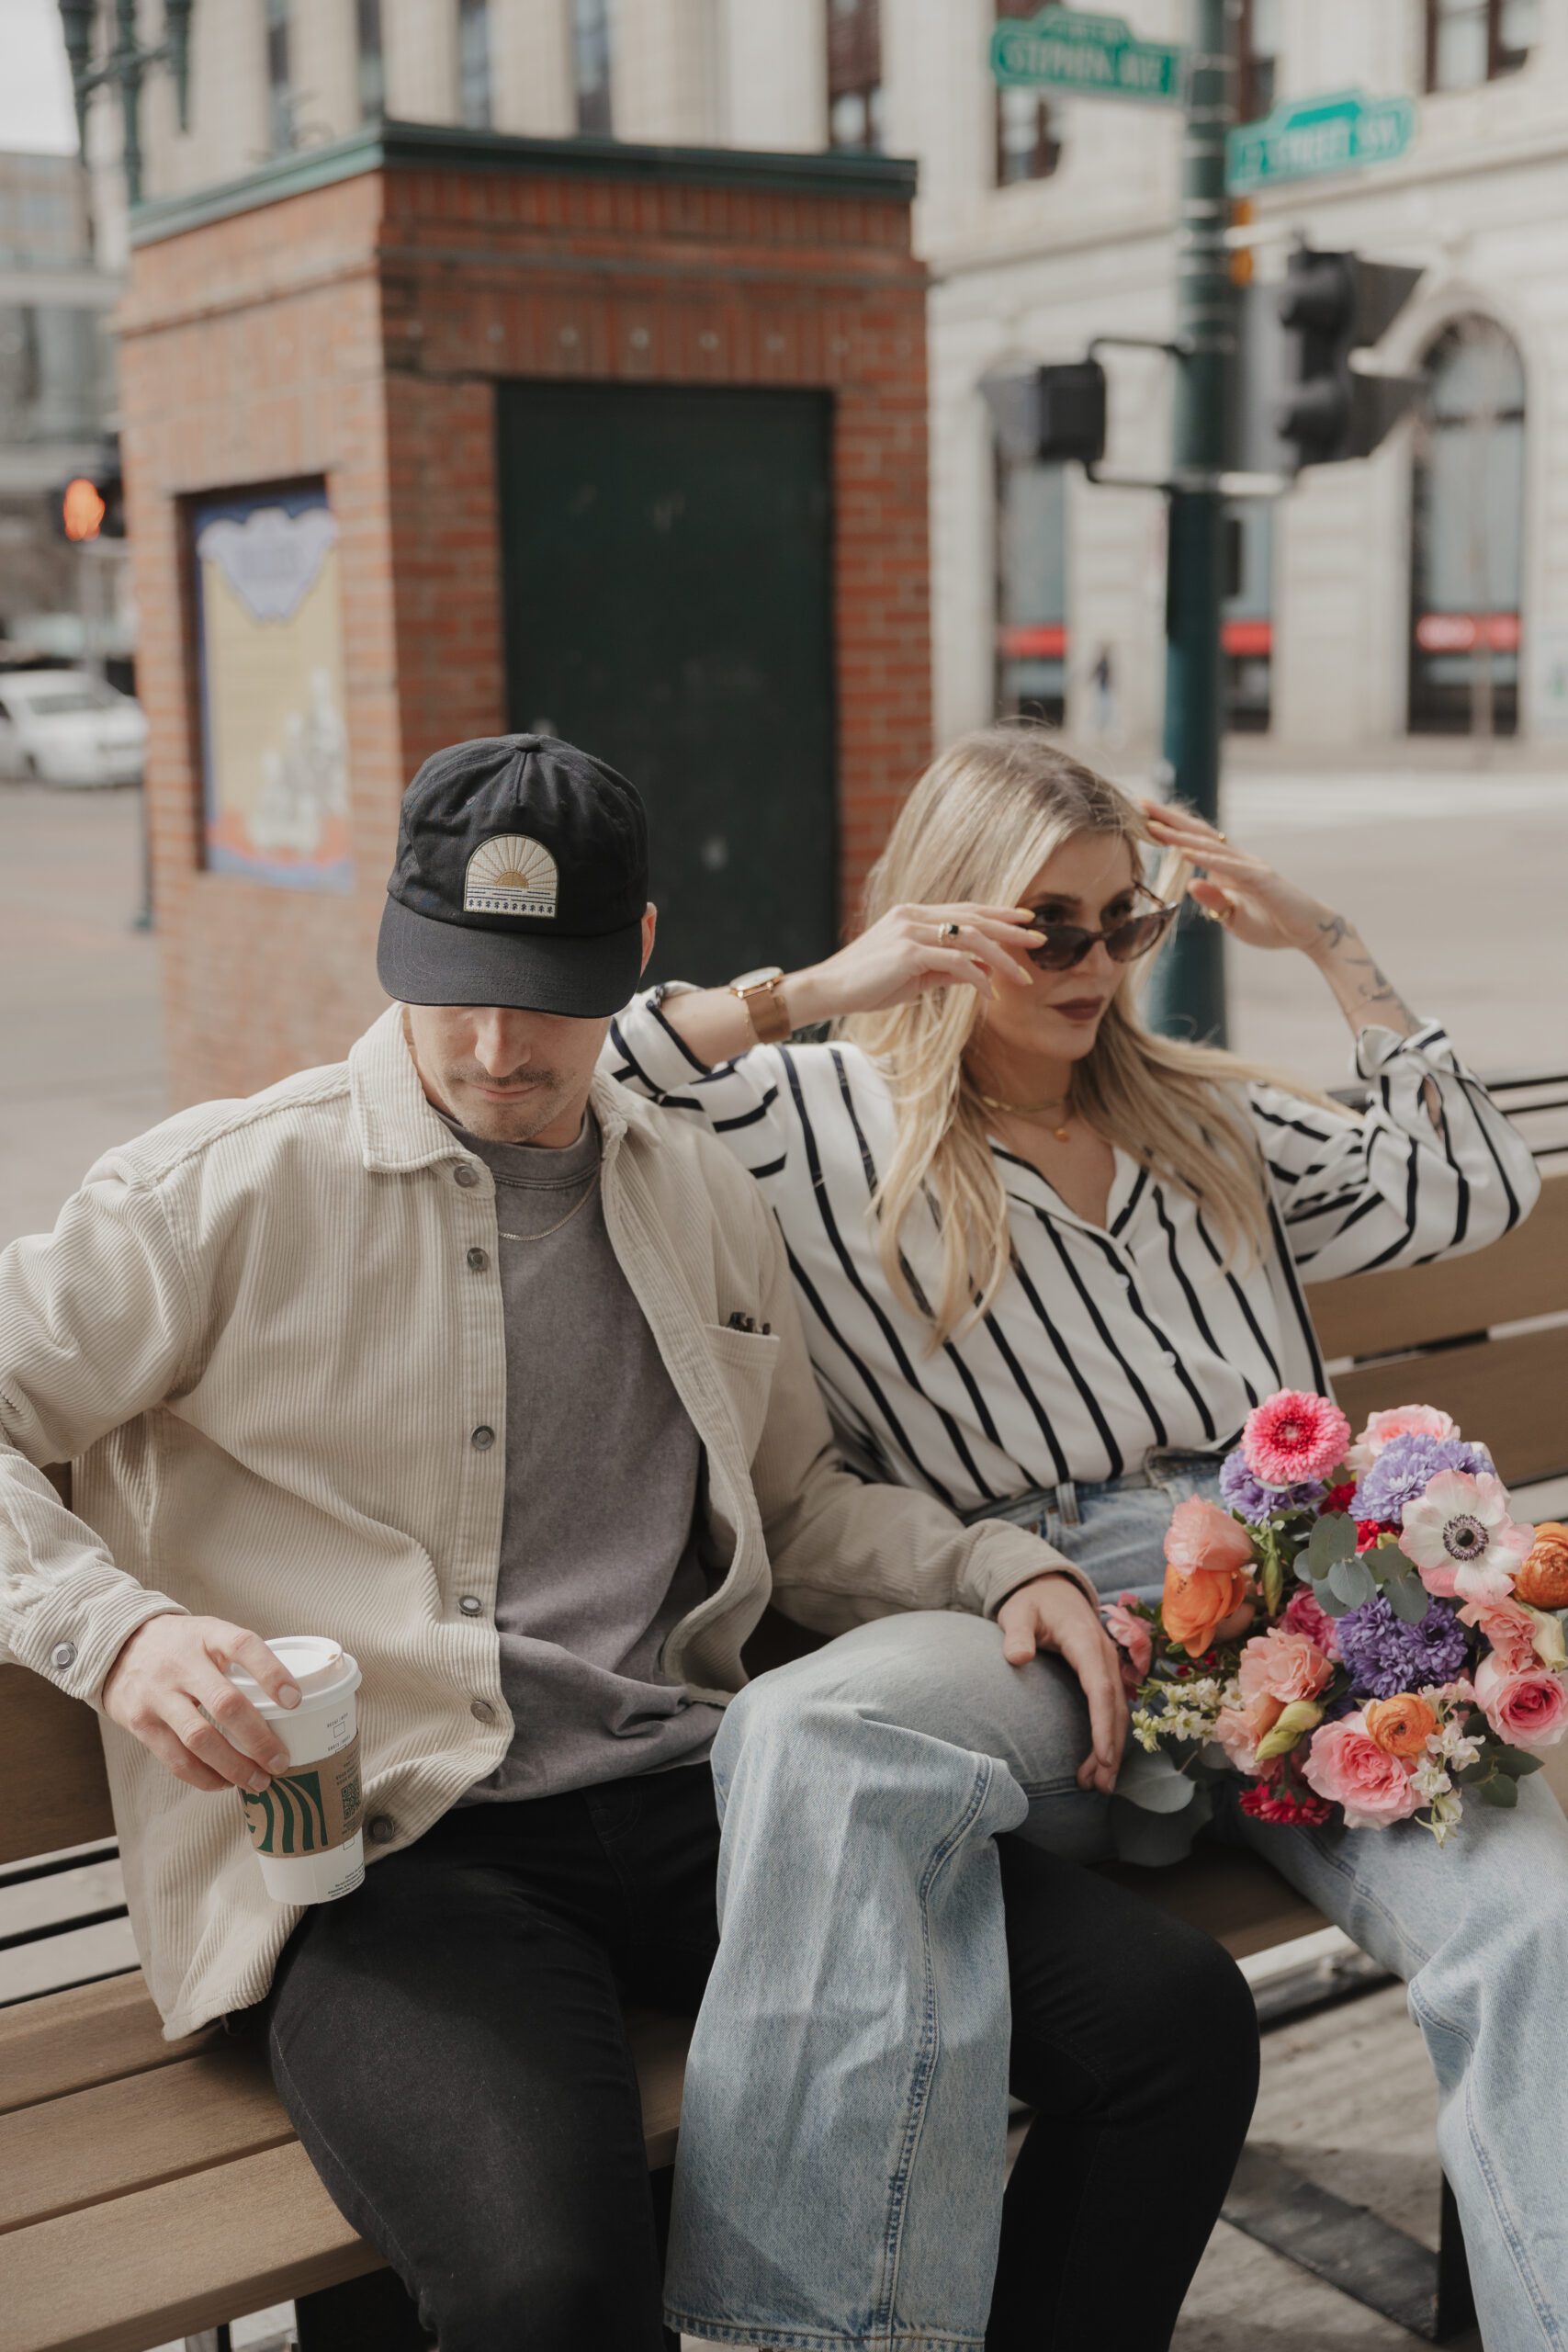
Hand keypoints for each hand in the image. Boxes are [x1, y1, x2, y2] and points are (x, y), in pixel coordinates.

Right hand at [101, 1614, 301, 1794]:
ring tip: (259, 1781)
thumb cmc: (181, 1645)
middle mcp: (181, 1663)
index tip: (295, 1701)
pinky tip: (224, 1782)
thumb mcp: (209, 1635)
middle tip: (281, 1761)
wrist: (119, 1646)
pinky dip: (204, 1776)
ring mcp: (158, 1694)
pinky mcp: (141, 1722)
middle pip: (226, 1703)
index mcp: (207, 1635)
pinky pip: (175, 1758)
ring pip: (200, 1738)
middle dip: (258, 1739)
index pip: (244, 1646)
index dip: (272, 1673)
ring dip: (234, 1766)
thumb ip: (240, 1660)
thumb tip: (288, 1701)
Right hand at [790, 903, 1043, 1022]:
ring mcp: (911, 931)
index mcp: (914, 915)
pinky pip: (955, 962)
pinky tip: (990, 993)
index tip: (1025, 921)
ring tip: (1023, 977)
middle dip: (1011, 930)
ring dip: (1002, 959)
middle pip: (974, 918)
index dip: (998, 914)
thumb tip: (979, 971)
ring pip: (971, 939)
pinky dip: (977, 977)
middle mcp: (914, 916)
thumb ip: (946, 969)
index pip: (965, 910)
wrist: (829, 989)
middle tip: (1041, 939)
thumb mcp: (914, 976)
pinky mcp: (908, 952)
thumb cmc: (867, 985)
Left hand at [995, 1573, 1128, 1794]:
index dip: (1103, 1725)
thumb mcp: (1018, 1612)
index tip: (1103, 1758)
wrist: (1050, 1587)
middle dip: (1112, 1749)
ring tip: (1099, 1784)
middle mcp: (1105, 1656)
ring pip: (1117, 1712)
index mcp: (1086, 1642)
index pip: (1100, 1689)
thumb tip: (1018, 1657)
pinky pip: (1111, 1708)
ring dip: (1112, 1748)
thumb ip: (1017, 1633)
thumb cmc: (1031, 1602)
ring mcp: (1107, 1665)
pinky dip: (1108, 1735)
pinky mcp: (1103, 1674)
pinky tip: (1099, 1760)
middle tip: (1101, 1786)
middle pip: (1115, 1708)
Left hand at [1139, 799, 1335, 955]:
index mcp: (1230, 868)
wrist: (1309, 933)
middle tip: (1142, 803)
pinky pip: (1228, 867)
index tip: (1145, 819)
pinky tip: (1184, 853)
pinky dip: (1205, 860)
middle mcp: (1239, 861)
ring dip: (1180, 836)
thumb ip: (1213, 902)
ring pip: (1209, 846)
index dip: (1172, 829)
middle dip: (1170, 819)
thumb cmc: (1273, 925)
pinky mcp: (1262, 880)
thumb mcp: (1234, 919)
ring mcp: (1250, 868)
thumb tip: (1190, 886)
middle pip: (1199, 834)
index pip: (1196, 842)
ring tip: (1154, 825)